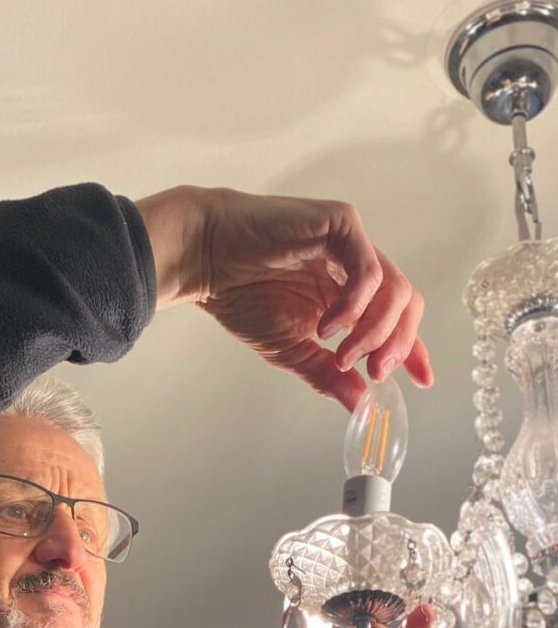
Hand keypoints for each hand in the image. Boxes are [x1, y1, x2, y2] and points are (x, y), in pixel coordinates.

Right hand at [136, 187, 432, 410]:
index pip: (395, 319)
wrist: (206, 259)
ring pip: (395, 288)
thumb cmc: (240, 295)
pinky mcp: (341, 224)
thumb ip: (327, 374)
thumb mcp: (290, 349)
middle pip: (406, 303)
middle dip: (398, 344)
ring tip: (343, 354)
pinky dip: (356, 306)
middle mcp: (353, 267)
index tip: (422, 381)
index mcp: (346, 293)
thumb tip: (360, 403)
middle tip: (376, 372)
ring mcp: (350, 244)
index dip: (413, 349)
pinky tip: (328, 326)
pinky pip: (368, 269)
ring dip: (375, 331)